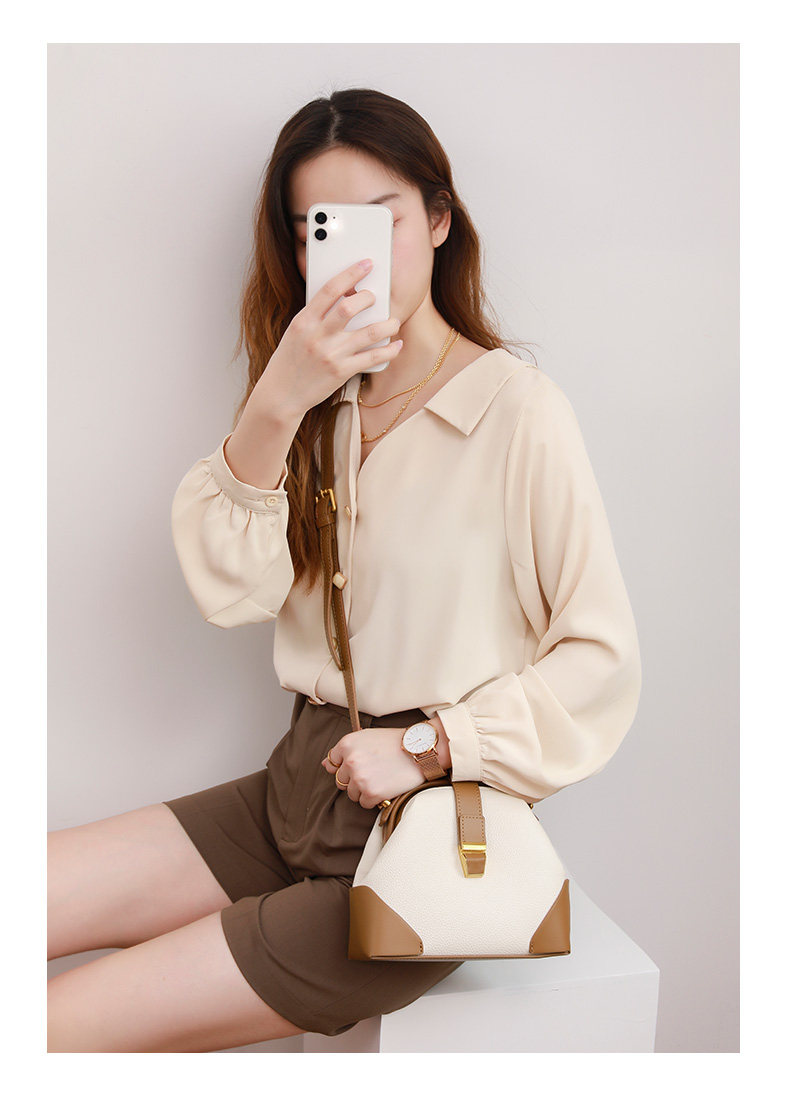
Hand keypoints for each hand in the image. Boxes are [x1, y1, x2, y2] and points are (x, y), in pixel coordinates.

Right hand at [256, 258, 401, 419]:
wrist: (281, 395)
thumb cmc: (289, 361)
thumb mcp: (296, 333)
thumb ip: (316, 317)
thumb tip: (345, 300)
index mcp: (304, 320)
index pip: (330, 289)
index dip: (351, 273)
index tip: (367, 264)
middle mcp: (317, 335)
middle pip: (350, 307)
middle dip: (368, 298)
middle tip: (375, 298)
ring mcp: (330, 354)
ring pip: (368, 333)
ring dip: (387, 325)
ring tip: (394, 322)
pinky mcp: (341, 372)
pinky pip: (372, 358)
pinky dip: (389, 351)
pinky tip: (396, 345)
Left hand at [320, 726, 427, 809]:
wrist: (420, 750)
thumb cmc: (395, 742)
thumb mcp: (367, 737)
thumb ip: (345, 750)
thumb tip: (325, 765)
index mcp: (347, 744)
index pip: (332, 763)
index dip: (345, 767)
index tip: (358, 767)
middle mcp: (350, 761)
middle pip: (341, 781)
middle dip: (354, 780)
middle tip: (373, 773)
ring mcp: (360, 778)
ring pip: (352, 794)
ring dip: (364, 790)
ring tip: (381, 779)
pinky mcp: (371, 793)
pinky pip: (364, 803)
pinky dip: (374, 799)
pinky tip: (385, 787)